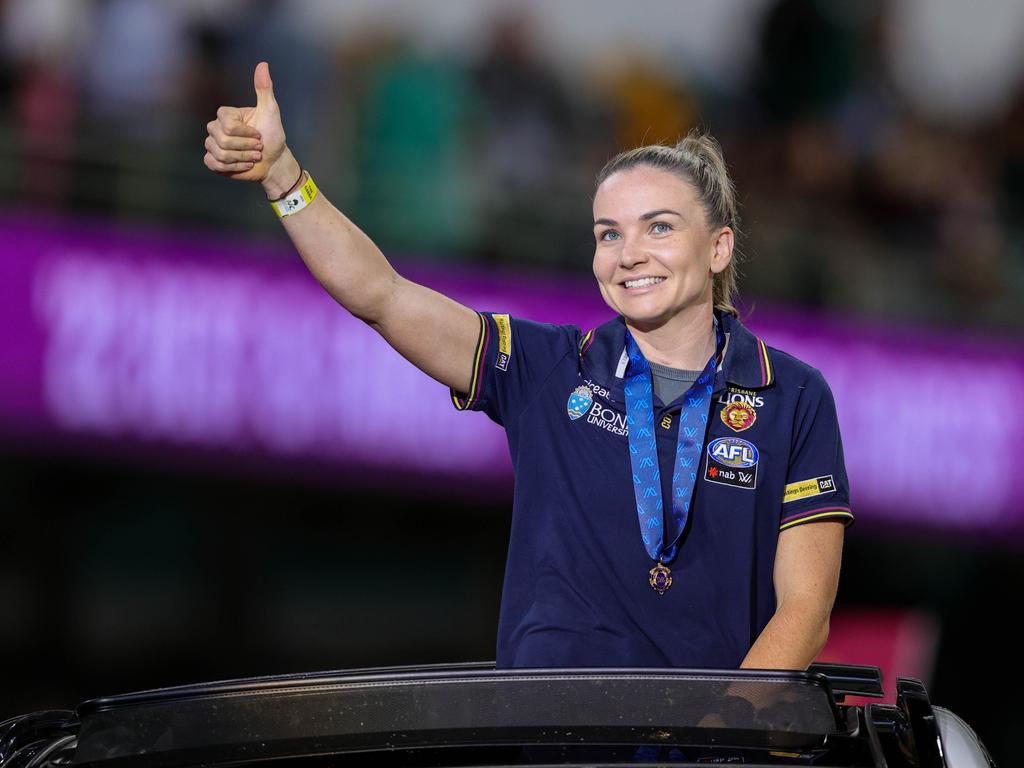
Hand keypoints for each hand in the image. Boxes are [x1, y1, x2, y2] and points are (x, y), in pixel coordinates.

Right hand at [204, 61, 294, 192]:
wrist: (273, 161)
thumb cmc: (273, 136)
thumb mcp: (270, 111)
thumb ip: (264, 89)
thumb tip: (263, 64)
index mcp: (226, 114)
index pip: (228, 126)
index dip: (246, 134)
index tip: (259, 134)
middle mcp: (215, 127)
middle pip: (223, 140)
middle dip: (246, 147)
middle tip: (258, 147)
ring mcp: (212, 144)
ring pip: (220, 154)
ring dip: (243, 158)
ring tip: (253, 157)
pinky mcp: (212, 160)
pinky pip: (214, 164)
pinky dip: (232, 168)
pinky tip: (244, 165)